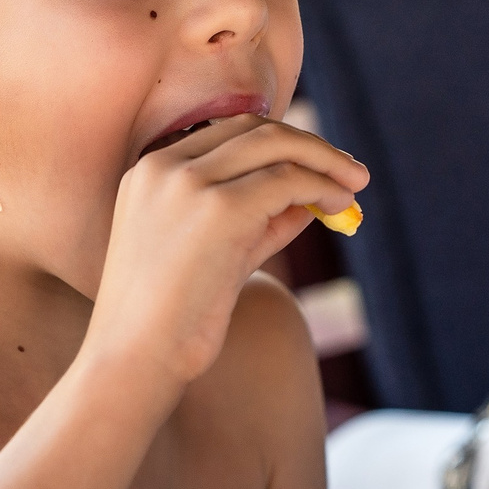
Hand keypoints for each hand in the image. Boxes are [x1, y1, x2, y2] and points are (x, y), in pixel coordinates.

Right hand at [85, 115, 367, 386]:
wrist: (133, 360)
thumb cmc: (168, 321)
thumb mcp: (213, 255)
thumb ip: (257, 222)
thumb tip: (309, 201)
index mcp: (150, 170)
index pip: (229, 132)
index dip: (281, 142)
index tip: (316, 162)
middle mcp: (165, 166)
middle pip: (255, 129)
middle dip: (310, 145)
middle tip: (350, 169)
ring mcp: (189, 183)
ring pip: (276, 146)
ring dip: (325, 161)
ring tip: (355, 184)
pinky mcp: (219, 209)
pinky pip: (287, 181)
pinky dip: (322, 187)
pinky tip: (338, 206)